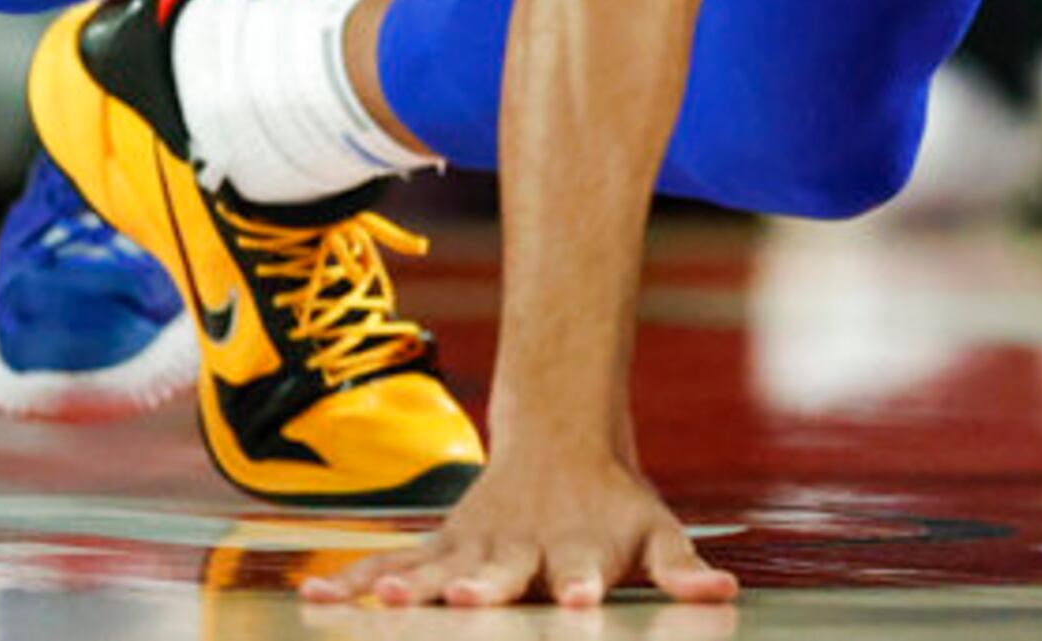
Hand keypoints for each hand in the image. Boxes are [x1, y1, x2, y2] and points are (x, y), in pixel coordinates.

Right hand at [297, 443, 734, 609]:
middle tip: (471, 597)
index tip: (581, 598)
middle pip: (501, 570)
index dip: (582, 583)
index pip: (581, 568)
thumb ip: (683, 568)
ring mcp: (472, 547)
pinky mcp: (437, 548)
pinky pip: (390, 565)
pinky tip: (317, 599)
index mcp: (575, 550)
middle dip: (486, 586)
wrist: (561, 440)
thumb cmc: (614, 507)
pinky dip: (353, 581)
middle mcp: (518, 548)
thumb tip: (724, 592)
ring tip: (379, 602)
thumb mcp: (656, 533)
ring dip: (406, 587)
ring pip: (434, 569)